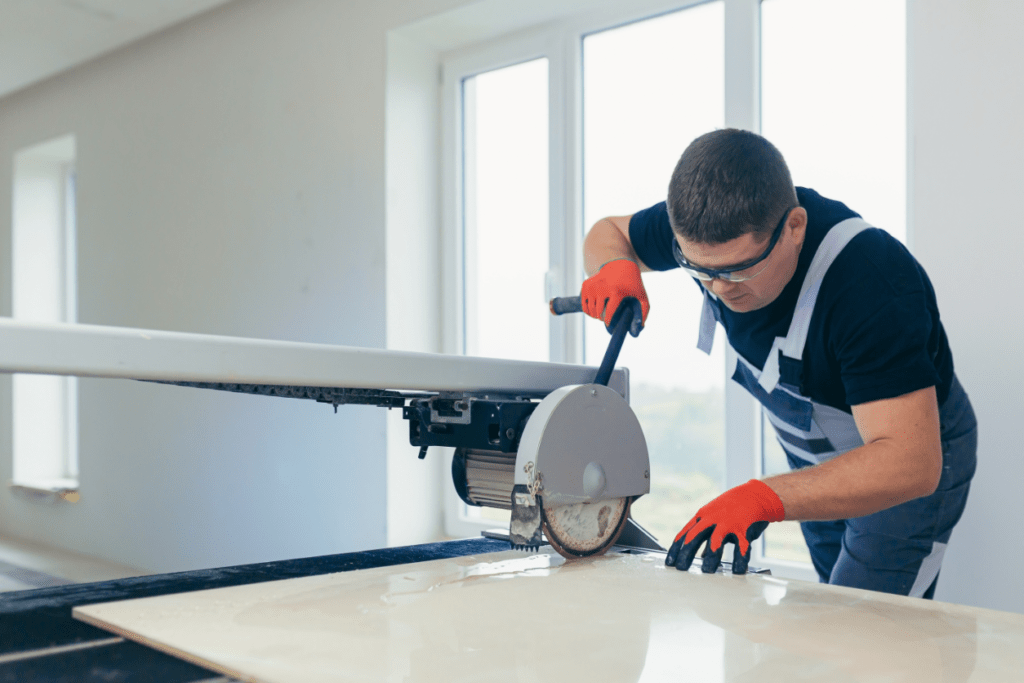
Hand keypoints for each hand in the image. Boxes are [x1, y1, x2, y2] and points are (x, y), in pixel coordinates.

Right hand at [581, 259, 649, 329]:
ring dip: (594, 315)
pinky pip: (583, 302)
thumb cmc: (632, 283)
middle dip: (601, 318)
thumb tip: (640, 328)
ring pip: (589, 308)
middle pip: (598, 312)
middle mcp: (602, 288)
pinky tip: (593, 310)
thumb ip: (644, 312)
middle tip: (606, 319)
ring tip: (600, 316)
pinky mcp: (586, 284)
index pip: (608, 312)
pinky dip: (587, 309)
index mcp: (615, 291)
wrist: (620, 264)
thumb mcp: (642, 296)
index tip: (609, 325)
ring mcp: (593, 286)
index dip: (608, 321)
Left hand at [665, 479, 785, 574]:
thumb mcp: (715, 517)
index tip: (669, 562)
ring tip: (707, 571)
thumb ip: (707, 535)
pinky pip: (740, 548)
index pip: (684, 534)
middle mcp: (712, 519)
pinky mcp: (743, 529)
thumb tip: (702, 554)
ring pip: (715, 542)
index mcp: (702, 516)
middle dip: (685, 554)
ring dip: (710, 558)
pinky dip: (739, 561)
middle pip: (694, 537)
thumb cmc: (732, 507)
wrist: (754, 494)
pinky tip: (738, 571)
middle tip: (680, 568)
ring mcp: (727, 523)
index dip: (675, 549)